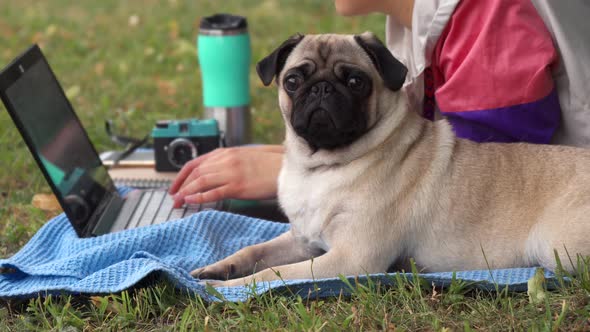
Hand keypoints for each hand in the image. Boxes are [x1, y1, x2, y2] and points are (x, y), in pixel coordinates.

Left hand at [168, 145, 283, 207]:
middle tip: (173, 199)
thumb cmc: (271, 166)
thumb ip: (230, 163)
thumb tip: (217, 175)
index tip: (175, 187)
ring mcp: (231, 172)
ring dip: (186, 193)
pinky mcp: (238, 186)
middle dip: (181, 186)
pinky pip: (213, 192)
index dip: (181, 176)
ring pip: (200, 182)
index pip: (196, 163)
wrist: (288, 169)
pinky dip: (199, 197)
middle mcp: (226, 160)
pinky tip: (190, 201)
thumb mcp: (246, 159)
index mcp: (227, 153)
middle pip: (195, 173)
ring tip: (178, 203)